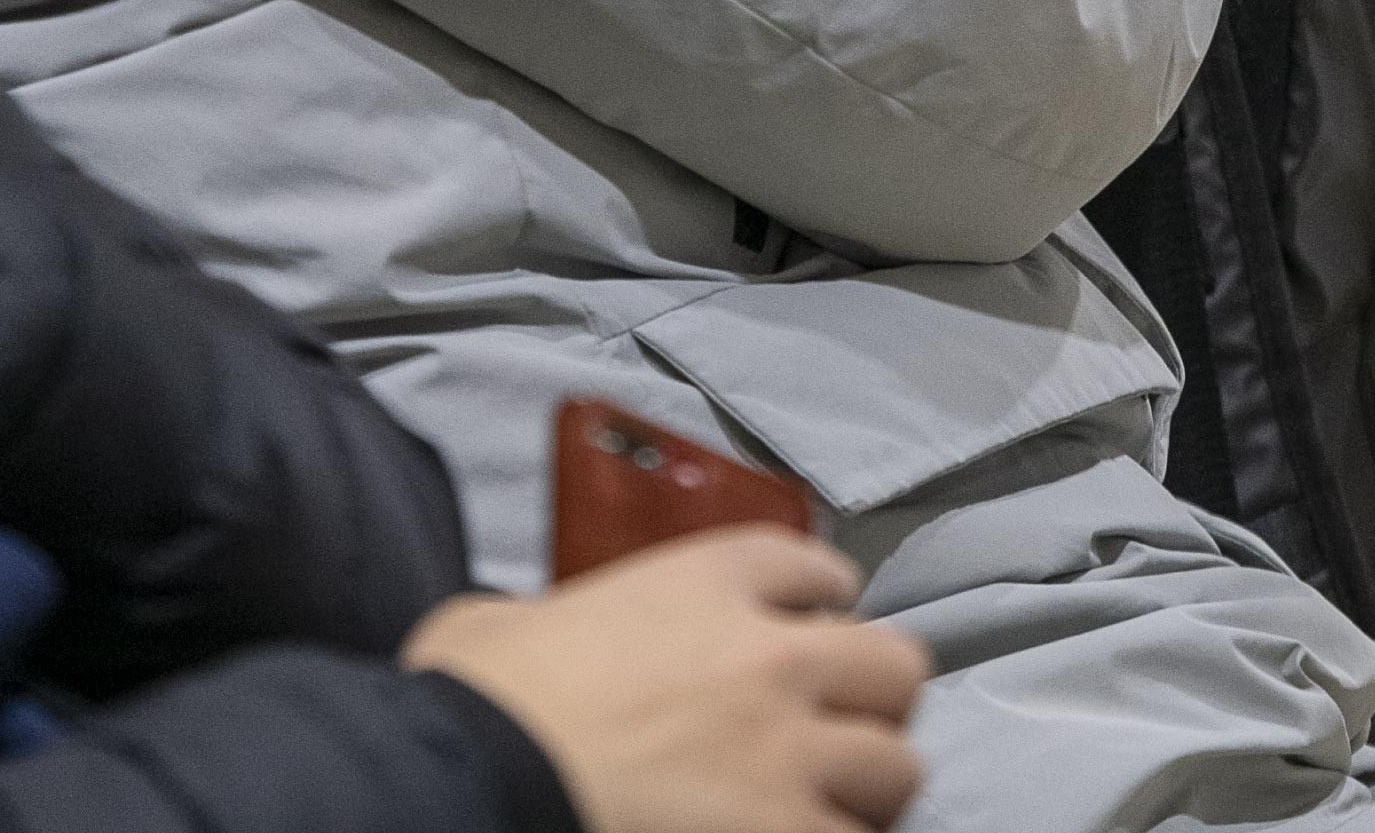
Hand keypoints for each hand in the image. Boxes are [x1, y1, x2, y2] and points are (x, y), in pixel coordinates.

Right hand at [403, 528, 928, 832]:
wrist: (477, 779)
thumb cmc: (476, 700)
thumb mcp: (502, 619)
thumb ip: (550, 616)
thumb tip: (532, 641)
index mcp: (706, 580)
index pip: (816, 568)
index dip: (822, 602)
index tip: (811, 629)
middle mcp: (771, 654)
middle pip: (892, 663)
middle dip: (871, 699)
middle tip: (832, 729)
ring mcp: (789, 751)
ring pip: (899, 765)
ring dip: (865, 786)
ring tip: (827, 805)